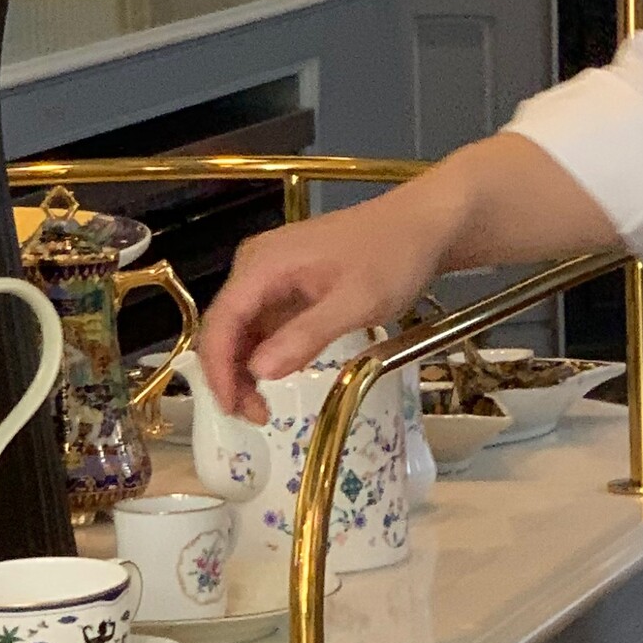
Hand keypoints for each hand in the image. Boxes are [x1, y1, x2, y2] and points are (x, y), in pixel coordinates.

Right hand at [197, 187, 456, 417]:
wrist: (423, 225)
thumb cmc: (393, 258)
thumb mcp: (357, 302)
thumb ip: (306, 334)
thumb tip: (258, 372)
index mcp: (263, 264)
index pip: (221, 322)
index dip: (219, 370)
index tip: (233, 410)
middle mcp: (256, 265)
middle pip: (224, 327)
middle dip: (230, 375)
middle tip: (256, 417)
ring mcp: (270, 273)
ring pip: (240, 329)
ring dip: (244, 369)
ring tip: (264, 407)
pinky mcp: (287, 283)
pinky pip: (262, 323)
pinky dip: (264, 353)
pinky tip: (278, 377)